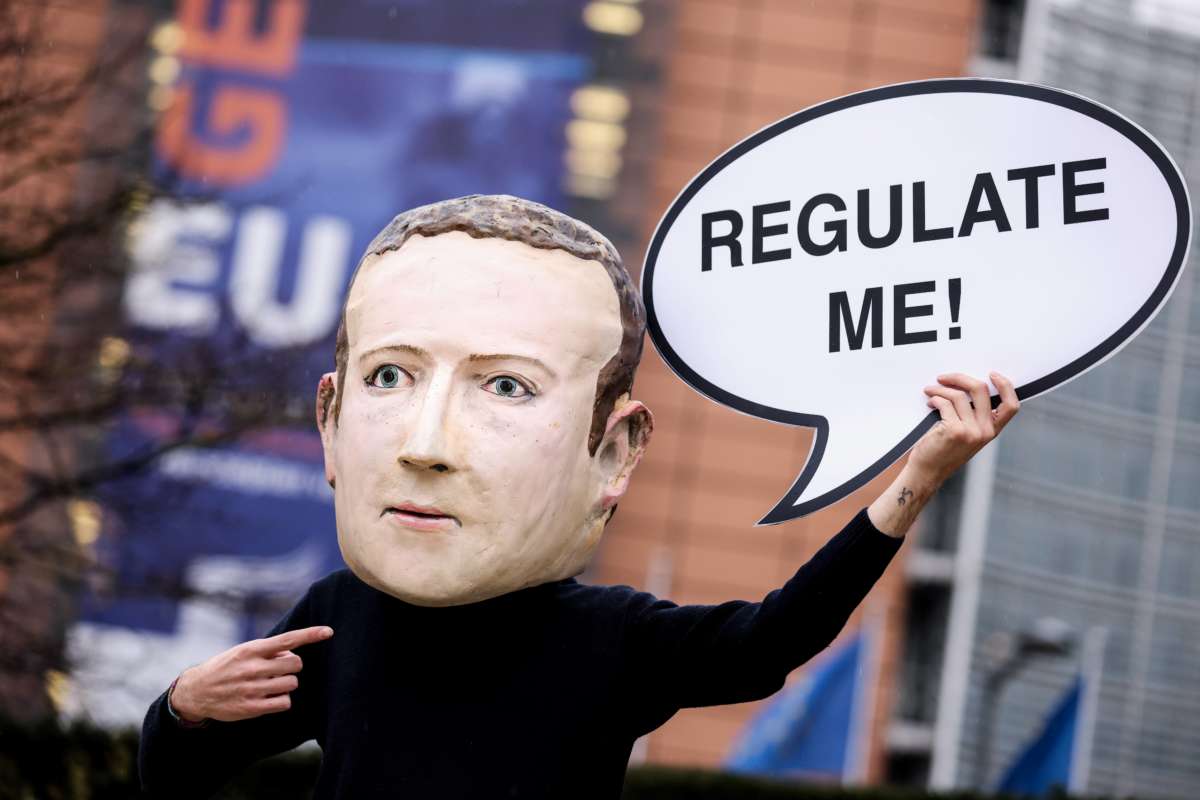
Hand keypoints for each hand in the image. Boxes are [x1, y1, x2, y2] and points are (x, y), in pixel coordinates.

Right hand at [170, 626, 332, 722]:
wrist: (196, 691)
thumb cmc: (226, 667)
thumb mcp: (243, 652)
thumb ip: (268, 651)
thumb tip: (292, 654)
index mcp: (251, 649)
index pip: (287, 639)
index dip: (310, 635)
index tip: (329, 632)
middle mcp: (252, 667)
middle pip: (295, 664)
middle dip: (292, 667)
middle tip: (278, 670)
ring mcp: (252, 688)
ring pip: (291, 684)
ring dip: (287, 684)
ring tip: (270, 684)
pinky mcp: (250, 707)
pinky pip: (284, 703)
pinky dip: (282, 700)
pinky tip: (270, 698)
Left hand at [911, 371, 1019, 487]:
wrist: (928, 471)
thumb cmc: (944, 451)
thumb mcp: (967, 435)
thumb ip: (974, 417)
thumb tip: (967, 386)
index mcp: (992, 431)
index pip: (1011, 406)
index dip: (1005, 386)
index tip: (991, 374)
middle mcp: (985, 431)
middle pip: (981, 390)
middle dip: (960, 378)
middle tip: (944, 377)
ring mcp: (971, 431)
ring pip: (959, 395)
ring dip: (940, 389)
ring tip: (930, 391)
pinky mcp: (955, 431)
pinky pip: (945, 403)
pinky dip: (935, 399)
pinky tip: (930, 402)